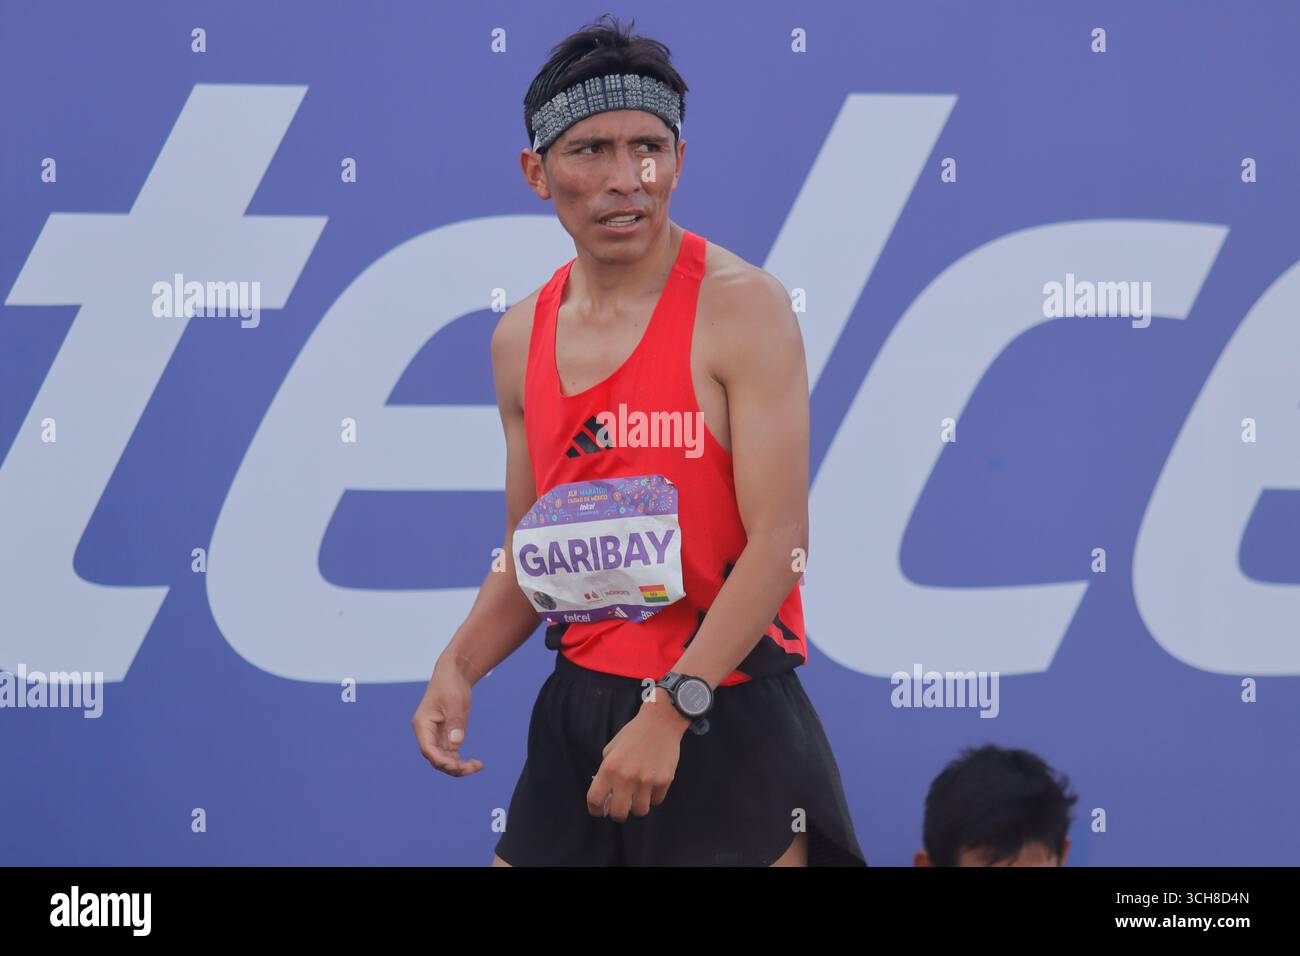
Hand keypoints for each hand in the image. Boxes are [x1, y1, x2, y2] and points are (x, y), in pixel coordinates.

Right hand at [412, 656, 483, 776]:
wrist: (453, 673)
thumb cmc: (451, 685)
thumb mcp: (455, 703)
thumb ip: (455, 724)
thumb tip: (456, 745)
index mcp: (422, 724)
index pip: (428, 749)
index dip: (440, 760)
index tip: (456, 765)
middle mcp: (426, 733)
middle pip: (436, 758)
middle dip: (453, 766)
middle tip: (473, 767)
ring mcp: (435, 736)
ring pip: (444, 759)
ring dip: (459, 766)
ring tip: (478, 766)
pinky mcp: (445, 736)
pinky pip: (451, 754)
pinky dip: (461, 760)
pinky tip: (476, 763)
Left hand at [587, 695, 688, 820]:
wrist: (660, 722)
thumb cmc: (633, 735)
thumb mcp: (611, 750)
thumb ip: (606, 771)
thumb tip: (605, 795)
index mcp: (609, 768)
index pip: (595, 800)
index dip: (595, 809)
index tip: (599, 811)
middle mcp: (626, 777)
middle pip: (618, 813)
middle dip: (618, 814)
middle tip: (620, 808)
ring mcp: (646, 780)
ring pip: (640, 811)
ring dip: (638, 806)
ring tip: (639, 795)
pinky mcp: (663, 781)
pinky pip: (656, 801)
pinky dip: (653, 796)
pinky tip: (652, 785)